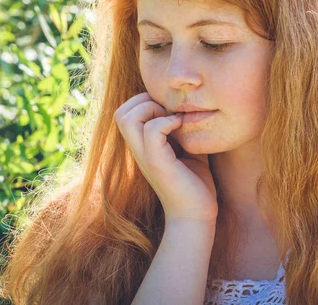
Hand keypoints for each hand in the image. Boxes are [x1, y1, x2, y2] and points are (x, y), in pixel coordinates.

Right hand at [114, 92, 217, 222]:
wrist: (197, 216)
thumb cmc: (195, 183)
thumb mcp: (187, 147)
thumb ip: (181, 128)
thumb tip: (188, 105)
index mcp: (141, 146)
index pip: (125, 112)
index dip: (144, 102)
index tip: (169, 111)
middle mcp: (138, 150)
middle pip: (120, 112)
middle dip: (145, 101)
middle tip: (169, 113)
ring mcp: (145, 157)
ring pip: (127, 118)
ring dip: (152, 110)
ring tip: (173, 120)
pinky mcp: (158, 164)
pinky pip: (152, 131)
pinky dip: (167, 122)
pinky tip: (182, 128)